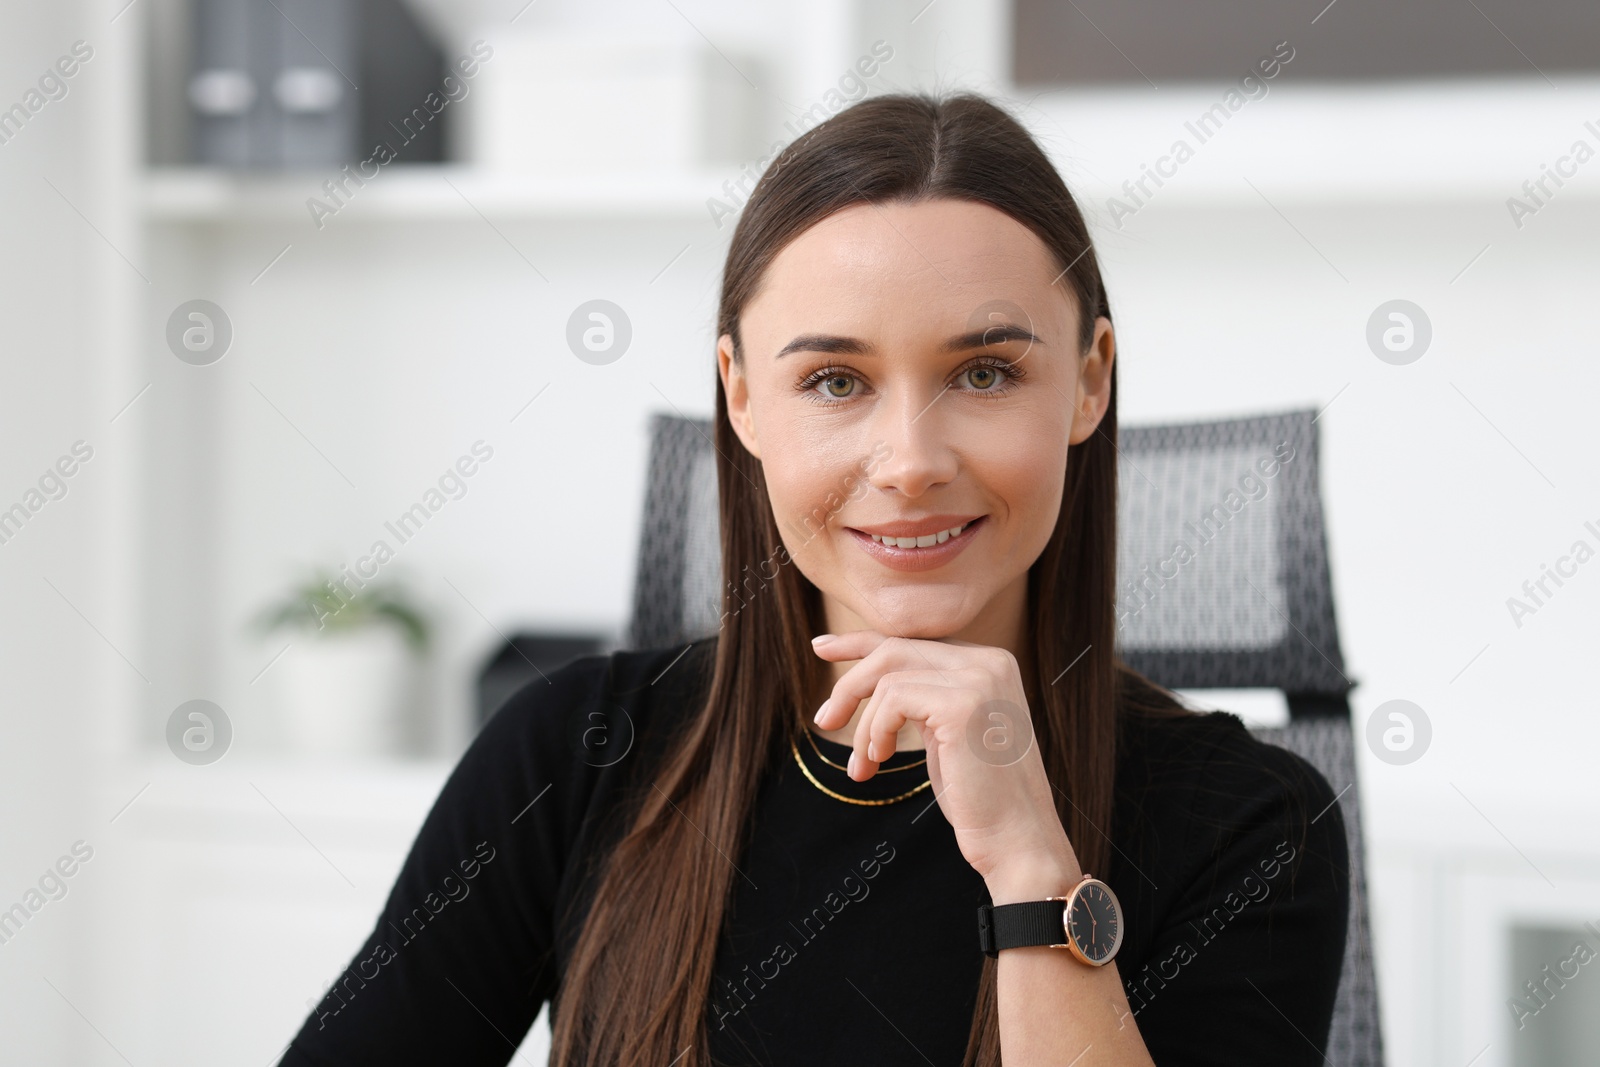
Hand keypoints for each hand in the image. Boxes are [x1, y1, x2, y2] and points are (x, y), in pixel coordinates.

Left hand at [811, 630, 1082, 894]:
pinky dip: (875, 730)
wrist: (1018, 841)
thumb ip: (923, 699)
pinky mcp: (962, 704)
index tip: (822, 647)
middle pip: (894, 650)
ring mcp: (979, 679)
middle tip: (824, 720)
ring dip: (864, 726)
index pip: (912, 641)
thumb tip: (871, 681)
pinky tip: (880, 760)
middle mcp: (990, 661)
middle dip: (849, 684)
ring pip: (887, 678)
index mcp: (990, 663)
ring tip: (865, 764)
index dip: (860, 642)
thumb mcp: (947, 733)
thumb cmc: (981, 798)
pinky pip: (893, 699)